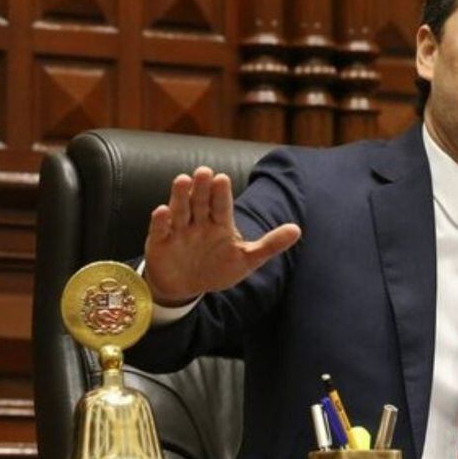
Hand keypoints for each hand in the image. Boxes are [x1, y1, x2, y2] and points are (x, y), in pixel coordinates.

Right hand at [143, 166, 301, 305]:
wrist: (186, 287)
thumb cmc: (218, 268)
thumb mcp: (247, 259)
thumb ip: (271, 244)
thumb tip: (297, 230)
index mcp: (220, 223)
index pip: (222, 205)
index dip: (222, 193)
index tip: (223, 178)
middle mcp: (199, 222)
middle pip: (201, 202)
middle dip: (202, 187)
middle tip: (204, 171)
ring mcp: (179, 231)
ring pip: (180, 210)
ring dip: (180, 196)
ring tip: (182, 180)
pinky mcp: (160, 242)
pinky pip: (160, 230)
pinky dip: (160, 221)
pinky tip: (161, 211)